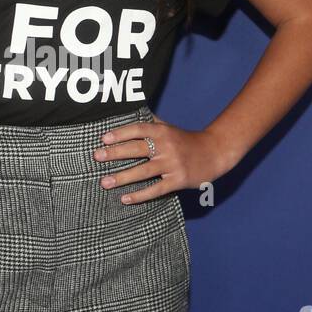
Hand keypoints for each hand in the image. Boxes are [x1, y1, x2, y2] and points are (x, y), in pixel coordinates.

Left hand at [92, 116, 238, 202]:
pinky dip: (140, 195)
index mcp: (162, 131)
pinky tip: (124, 199)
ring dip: (122, 177)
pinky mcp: (178, 180)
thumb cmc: (186, 140)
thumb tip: (129, 113)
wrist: (215, 153)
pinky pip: (156, 189)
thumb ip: (150, 123)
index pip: (138, 129)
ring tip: (104, 182)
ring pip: (143, 171)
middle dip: (115, 153)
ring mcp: (172, 164)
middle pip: (137, 149)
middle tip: (97, 156)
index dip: (120, 133)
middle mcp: (166, 146)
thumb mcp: (169, 128)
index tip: (103, 138)